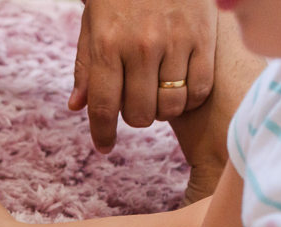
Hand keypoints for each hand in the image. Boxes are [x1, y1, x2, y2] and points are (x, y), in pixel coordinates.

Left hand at [68, 0, 216, 153]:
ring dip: (162, 109)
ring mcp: (175, 42)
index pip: (104, 107)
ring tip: (159, 92)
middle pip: (139, 114)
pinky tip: (181, 85)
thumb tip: (77, 107)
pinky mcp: (204, 38)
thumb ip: (86, 67)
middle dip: (134, 116)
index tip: (105, 147)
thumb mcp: (93, 24)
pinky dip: (188, 97)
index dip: (103, 134)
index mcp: (107, 44)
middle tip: (136, 101)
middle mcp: (140, 46)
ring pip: (170, 107)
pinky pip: (198, 90)